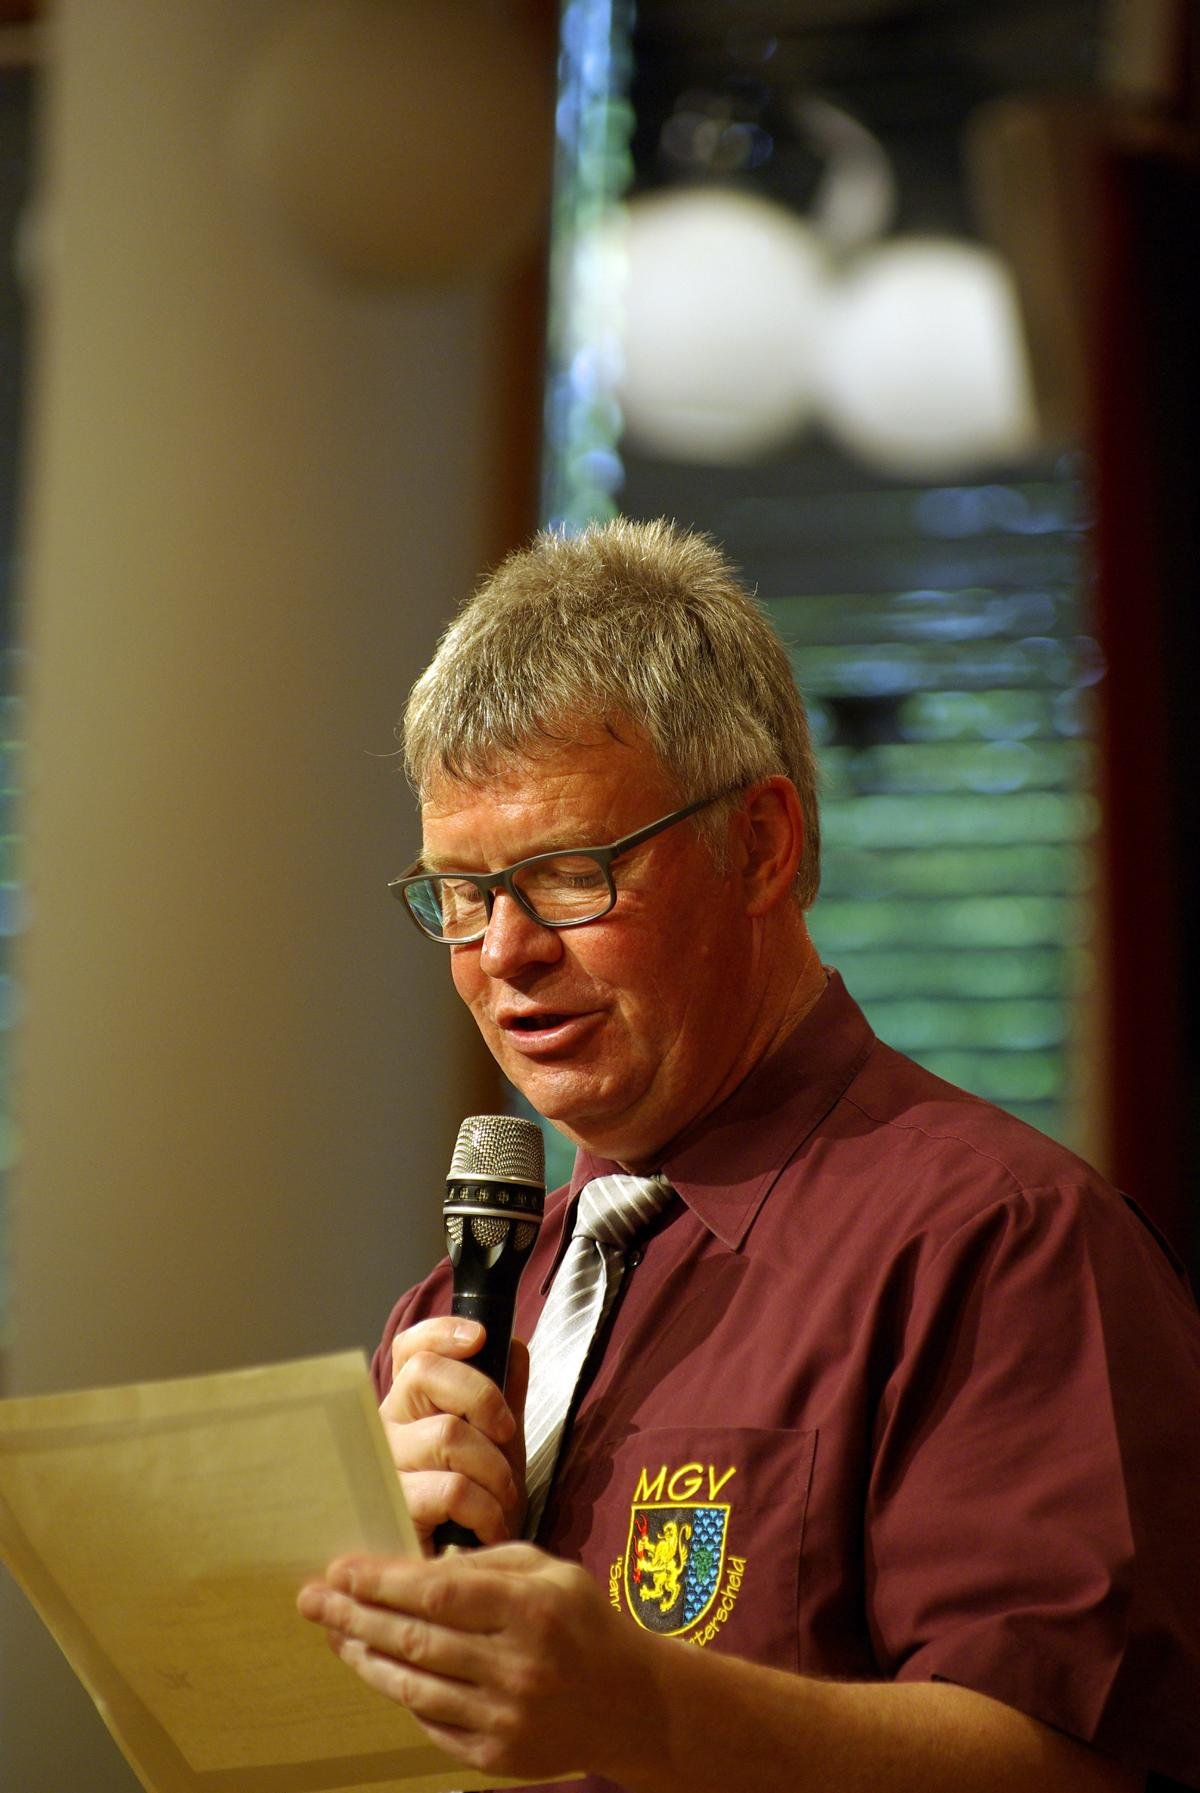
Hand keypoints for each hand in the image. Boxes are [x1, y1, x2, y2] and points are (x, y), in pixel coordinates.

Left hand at [297, 1544, 651, 1784]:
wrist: (632, 1705)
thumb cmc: (584, 1623)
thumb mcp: (550, 1571)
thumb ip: (488, 1563)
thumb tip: (420, 1566)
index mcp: (531, 1609)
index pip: (439, 1594)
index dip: (383, 1582)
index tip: (341, 1568)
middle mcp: (517, 1665)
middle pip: (416, 1639)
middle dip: (356, 1616)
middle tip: (313, 1599)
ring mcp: (505, 1716)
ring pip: (414, 1685)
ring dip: (366, 1657)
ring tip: (335, 1634)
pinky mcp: (497, 1757)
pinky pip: (432, 1722)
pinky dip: (401, 1693)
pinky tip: (378, 1669)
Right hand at [380, 1317, 529, 1551]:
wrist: (461, 1578)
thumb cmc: (475, 1506)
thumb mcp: (500, 1444)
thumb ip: (504, 1393)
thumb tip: (512, 1345)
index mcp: (411, 1404)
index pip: (410, 1348)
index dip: (440, 1332)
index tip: (479, 1337)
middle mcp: (386, 1427)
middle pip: (424, 1373)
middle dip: (483, 1397)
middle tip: (507, 1436)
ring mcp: (383, 1466)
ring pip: (448, 1433)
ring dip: (494, 1468)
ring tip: (504, 1499)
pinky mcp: (391, 1510)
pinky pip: (451, 1489)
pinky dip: (486, 1508)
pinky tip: (491, 1527)